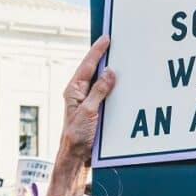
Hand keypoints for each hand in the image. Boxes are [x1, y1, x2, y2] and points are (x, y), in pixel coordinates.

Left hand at [58, 35, 115, 161]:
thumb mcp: (89, 111)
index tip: (106, 38)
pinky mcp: (94, 110)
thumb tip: (109, 72)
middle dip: (103, 57)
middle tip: (115, 43)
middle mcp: (79, 93)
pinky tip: (121, 85)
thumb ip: (99, 91)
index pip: (87, 65)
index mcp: (73, 90)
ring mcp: (87, 101)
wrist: (75, 157)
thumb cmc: (76, 136)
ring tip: (120, 60)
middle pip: (93, 70)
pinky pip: (105, 94)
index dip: (97, 51)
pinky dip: (113, 87)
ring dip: (110, 73)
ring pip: (100, 82)